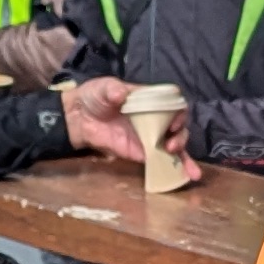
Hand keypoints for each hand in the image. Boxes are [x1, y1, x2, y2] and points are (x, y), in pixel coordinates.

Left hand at [61, 76, 198, 181]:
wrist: (77, 118)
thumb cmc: (94, 97)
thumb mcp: (104, 87)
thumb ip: (113, 89)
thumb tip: (121, 94)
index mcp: (150, 101)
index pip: (174, 105)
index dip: (179, 113)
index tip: (173, 122)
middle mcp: (154, 119)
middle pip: (178, 128)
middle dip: (181, 137)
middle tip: (172, 146)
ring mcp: (148, 138)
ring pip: (174, 146)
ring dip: (183, 157)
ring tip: (185, 168)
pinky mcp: (139, 153)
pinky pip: (158, 160)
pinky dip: (171, 169)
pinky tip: (183, 177)